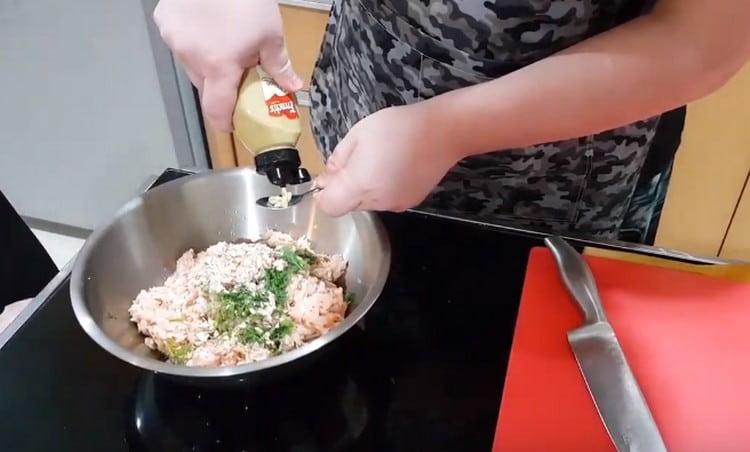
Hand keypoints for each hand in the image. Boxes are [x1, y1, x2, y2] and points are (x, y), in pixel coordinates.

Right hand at [154, 0, 302, 130]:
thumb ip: (279, 66)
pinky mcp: (163, 22)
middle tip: (237, 71)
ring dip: (206, 62)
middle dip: (220, 85)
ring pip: (191, 64)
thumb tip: (293, 88)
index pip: (216, 110)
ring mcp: (173, 40)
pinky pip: (179, 42)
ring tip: (222, 42)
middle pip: (204, 86)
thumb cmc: (248, 0)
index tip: (233, 124)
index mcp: (219, 67)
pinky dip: (192, 41)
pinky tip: (205, 25)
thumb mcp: (271, 34)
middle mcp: (191, 58)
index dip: (224, 122)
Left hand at [314, 104, 463, 216]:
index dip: (323, 194)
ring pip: (368, 204)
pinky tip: (395, 168)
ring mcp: (396, 205)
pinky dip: (383, 189)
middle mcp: (377, 201)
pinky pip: (386, 201)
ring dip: (365, 189)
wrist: (443, 132)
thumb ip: (338, 158)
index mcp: (360, 184)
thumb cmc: (397, 126)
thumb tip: (327, 177)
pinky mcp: (410, 203)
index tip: (328, 178)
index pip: (329, 207)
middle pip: (348, 205)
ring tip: (379, 161)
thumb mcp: (358, 133)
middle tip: (355, 161)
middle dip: (345, 188)